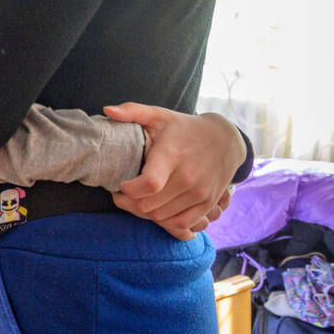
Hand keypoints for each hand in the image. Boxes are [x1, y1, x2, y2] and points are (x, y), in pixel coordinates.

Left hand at [106, 105, 243, 239]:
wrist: (226, 140)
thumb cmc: (184, 128)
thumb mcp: (160, 115)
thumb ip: (132, 111)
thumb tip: (107, 110)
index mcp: (172, 155)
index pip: (148, 184)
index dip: (128, 189)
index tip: (121, 183)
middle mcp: (188, 177)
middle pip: (149, 205)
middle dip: (128, 203)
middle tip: (121, 195)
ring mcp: (200, 192)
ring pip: (161, 217)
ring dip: (143, 213)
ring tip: (136, 200)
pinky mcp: (208, 203)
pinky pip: (182, 224)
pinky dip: (165, 222)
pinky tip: (157, 209)